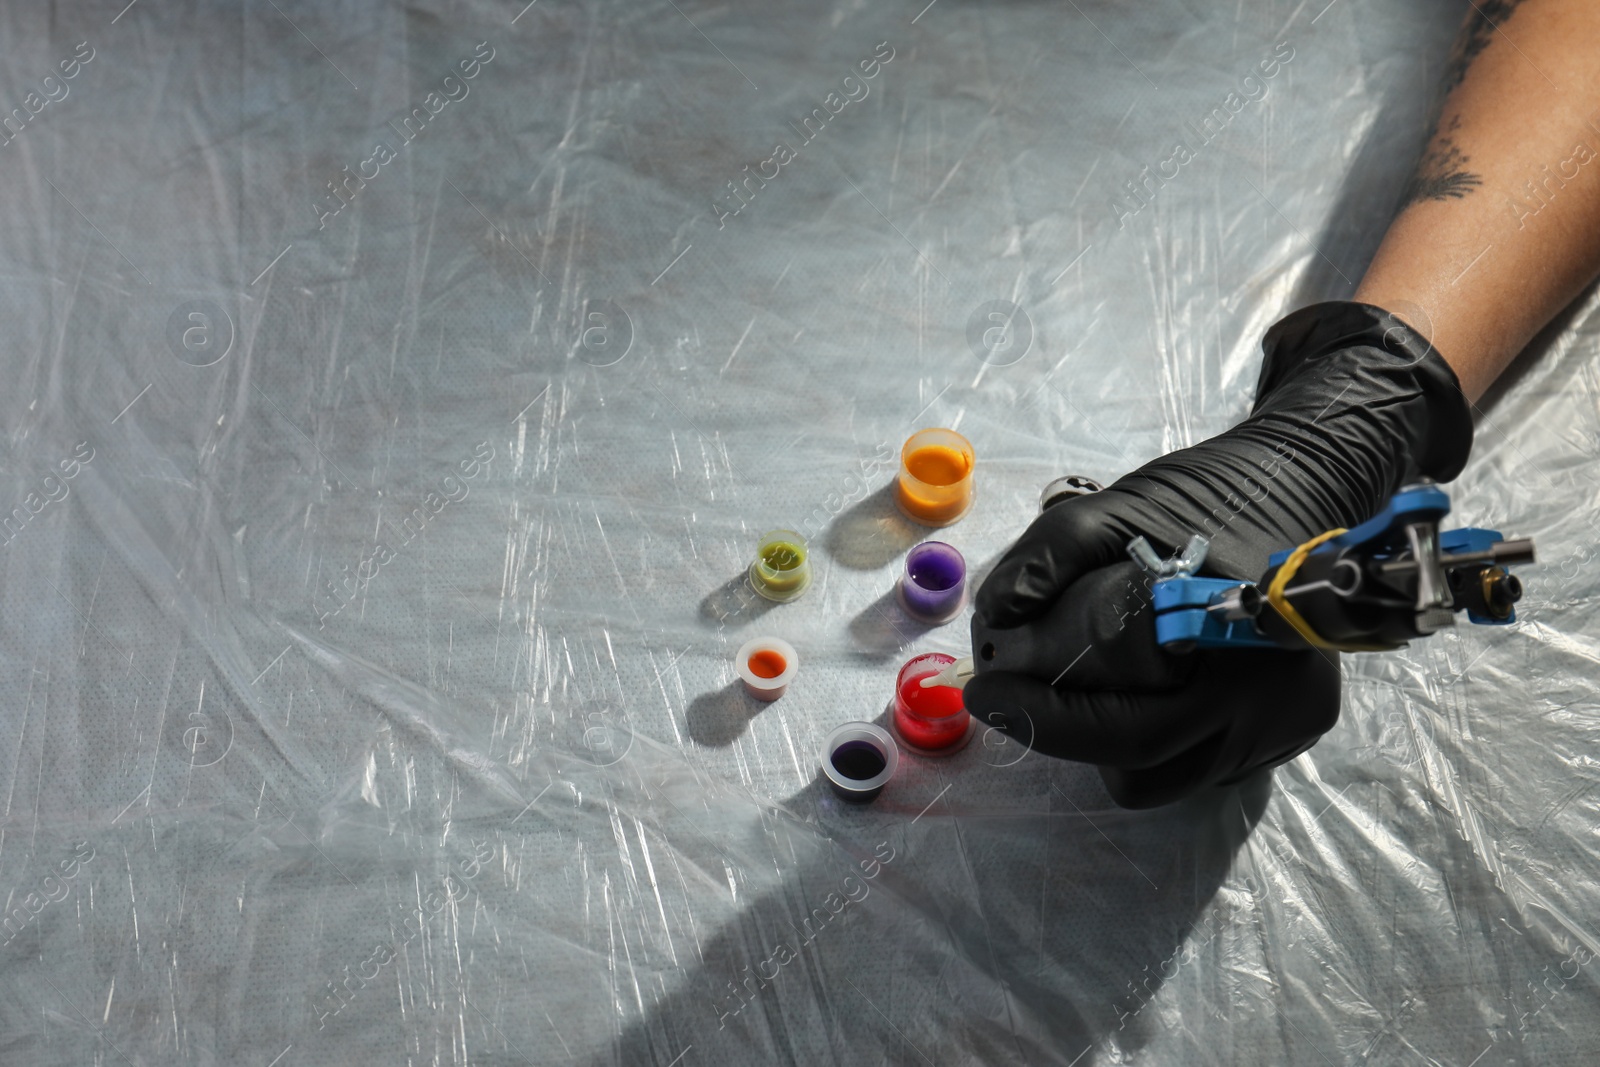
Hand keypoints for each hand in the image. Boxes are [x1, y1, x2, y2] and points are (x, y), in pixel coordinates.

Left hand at [963, 301, 1473, 807]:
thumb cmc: (1209, 494)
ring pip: (1173, 775)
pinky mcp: (1296, 729)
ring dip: (1117, 744)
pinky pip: (1207, 761)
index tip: (986, 693)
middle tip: (1013, 692)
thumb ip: (1049, 555)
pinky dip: (1165, 736)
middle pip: (1143, 766)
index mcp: (1230, 650)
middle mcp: (1271, 702)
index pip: (1127, 727)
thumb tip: (995, 619)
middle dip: (1068, 734)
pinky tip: (1148, 684)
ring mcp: (1289, 723)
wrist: (1306, 480)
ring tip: (1090, 684)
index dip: (1047, 720)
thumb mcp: (1114, 506)